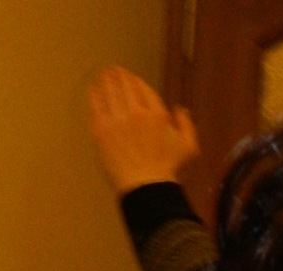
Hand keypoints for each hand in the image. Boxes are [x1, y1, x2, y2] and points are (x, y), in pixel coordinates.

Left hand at [87, 66, 198, 193]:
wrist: (146, 188)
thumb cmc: (169, 171)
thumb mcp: (189, 149)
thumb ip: (186, 125)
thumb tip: (180, 109)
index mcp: (157, 114)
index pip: (143, 88)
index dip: (135, 80)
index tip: (130, 77)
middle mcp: (136, 112)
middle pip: (124, 86)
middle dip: (118, 75)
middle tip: (112, 70)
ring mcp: (116, 120)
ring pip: (109, 92)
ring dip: (105, 81)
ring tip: (103, 75)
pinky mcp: (102, 130)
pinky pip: (96, 106)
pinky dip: (94, 95)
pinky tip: (93, 90)